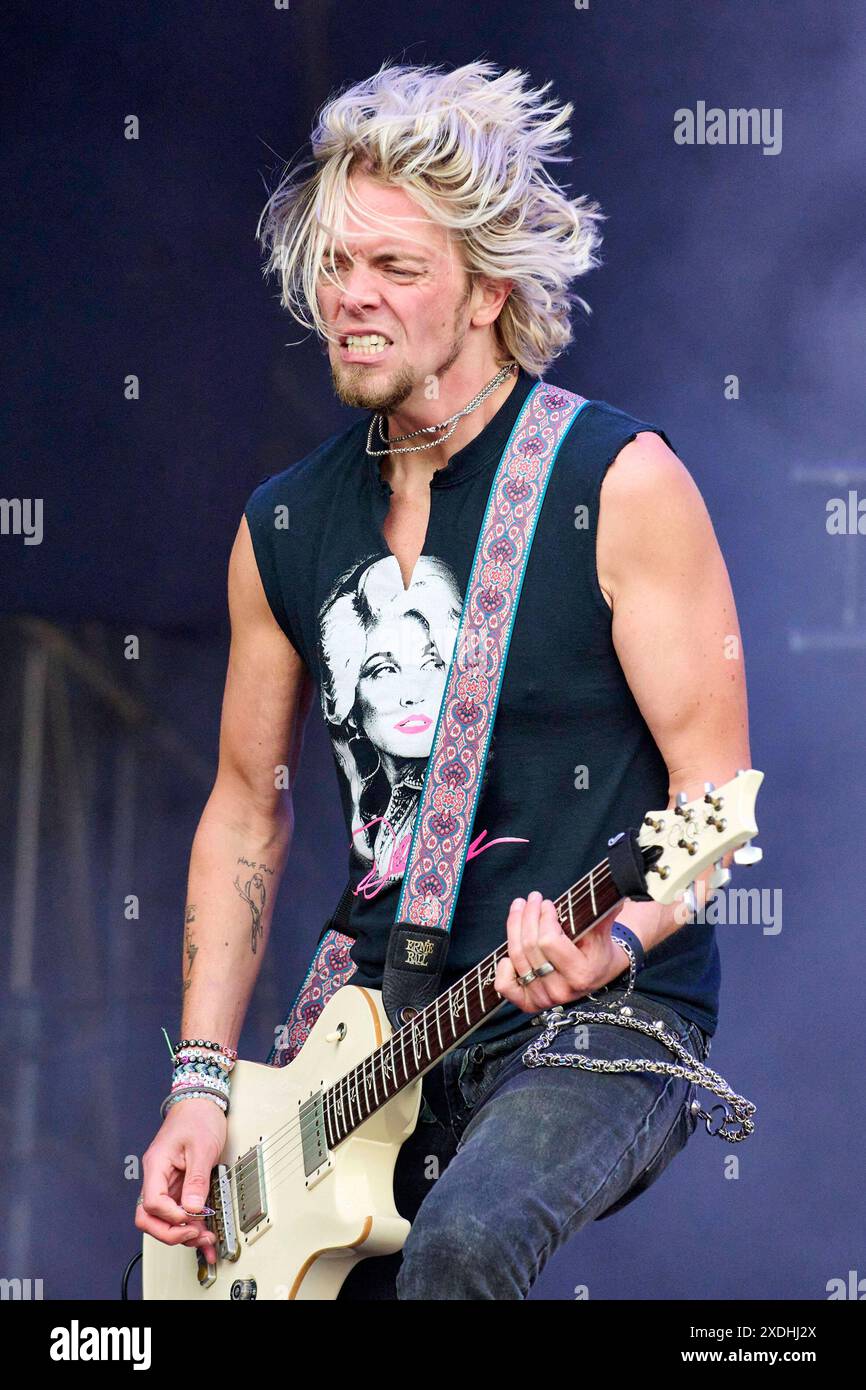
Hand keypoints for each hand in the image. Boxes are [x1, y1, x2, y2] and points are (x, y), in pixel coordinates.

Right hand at [135, 1098, 225, 1264]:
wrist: (201, 1102)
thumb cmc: (198, 1117)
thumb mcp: (202, 1148)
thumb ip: (196, 1180)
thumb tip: (193, 1208)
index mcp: (156, 1166)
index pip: (152, 1203)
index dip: (171, 1216)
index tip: (191, 1217)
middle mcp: (157, 1177)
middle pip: (148, 1218)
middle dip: (170, 1233)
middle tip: (194, 1236)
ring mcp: (166, 1183)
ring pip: (163, 1219)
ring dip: (182, 1233)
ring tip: (205, 1239)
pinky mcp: (178, 1185)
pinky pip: (179, 1211)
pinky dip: (190, 1225)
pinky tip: (203, 1234)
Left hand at [494, 891, 630, 1014]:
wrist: (597, 972)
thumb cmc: (597, 948)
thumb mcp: (602, 932)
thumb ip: (603, 915)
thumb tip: (615, 896)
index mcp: (580, 974)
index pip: (549, 942)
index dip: (544, 918)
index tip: (547, 903)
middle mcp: (561, 991)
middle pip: (529, 947)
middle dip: (528, 916)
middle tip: (532, 898)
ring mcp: (543, 999)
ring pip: (516, 958)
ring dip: (514, 927)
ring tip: (519, 907)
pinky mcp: (529, 1003)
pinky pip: (505, 986)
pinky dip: (503, 966)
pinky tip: (511, 946)